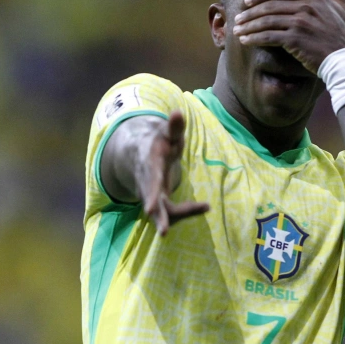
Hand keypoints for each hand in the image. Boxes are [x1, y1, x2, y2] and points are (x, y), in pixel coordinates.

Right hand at [137, 110, 208, 235]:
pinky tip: (205, 206)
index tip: (149, 209)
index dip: (151, 192)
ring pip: (159, 211)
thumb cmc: (158, 142)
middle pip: (150, 200)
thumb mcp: (166, 133)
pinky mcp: (157, 201)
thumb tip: (177, 112)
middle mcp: (146, 181)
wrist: (139, 153)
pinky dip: (186, 211)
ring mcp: (150, 193)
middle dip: (156, 215)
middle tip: (163, 231)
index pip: (150, 178)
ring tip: (177, 227)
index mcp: (149, 163)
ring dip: (168, 220)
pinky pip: (169, 211)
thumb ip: (174, 126)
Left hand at [232, 0, 344, 73]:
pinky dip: (254, 38)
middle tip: (238, 17)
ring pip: (266, 20)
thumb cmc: (343, 36)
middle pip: (269, 4)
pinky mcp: (295, 39)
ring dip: (248, 25)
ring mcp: (300, 22)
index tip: (247, 0)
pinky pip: (268, 36)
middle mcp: (306, 6)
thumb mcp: (344, 10)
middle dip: (250, 11)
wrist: (344, 60)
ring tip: (237, 30)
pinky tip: (245, 41)